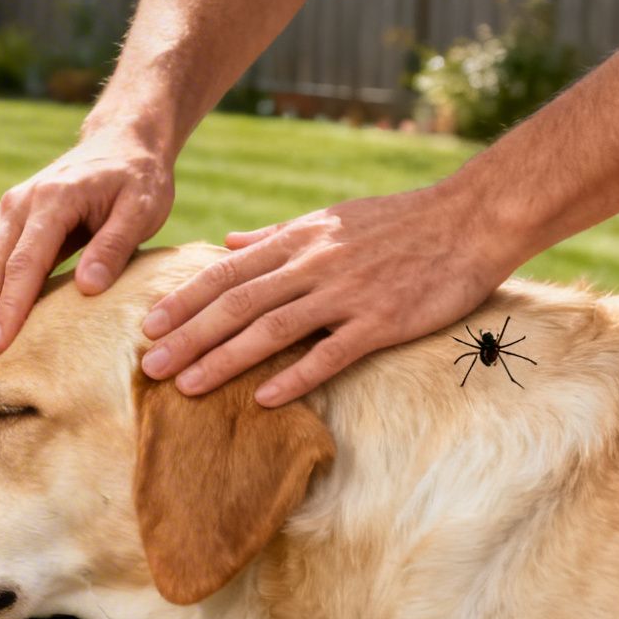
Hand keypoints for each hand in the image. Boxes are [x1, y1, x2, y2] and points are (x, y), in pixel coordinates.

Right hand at [0, 131, 173, 372]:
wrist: (120, 141)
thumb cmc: (138, 179)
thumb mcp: (142, 208)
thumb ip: (115, 246)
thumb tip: (88, 287)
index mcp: (52, 201)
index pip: (24, 264)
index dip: (9, 308)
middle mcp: (18, 206)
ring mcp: (6, 214)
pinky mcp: (4, 225)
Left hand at [138, 184, 522, 405]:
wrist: (469, 220)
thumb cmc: (396, 222)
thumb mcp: (329, 218)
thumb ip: (274, 237)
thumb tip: (226, 245)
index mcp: (298, 241)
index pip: (227, 273)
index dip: (185, 300)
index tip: (149, 325)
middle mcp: (314, 265)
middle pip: (237, 304)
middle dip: (189, 337)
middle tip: (150, 366)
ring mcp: (347, 294)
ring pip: (272, 330)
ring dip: (224, 360)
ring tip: (187, 387)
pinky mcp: (382, 321)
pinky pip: (330, 353)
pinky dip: (293, 377)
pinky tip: (261, 400)